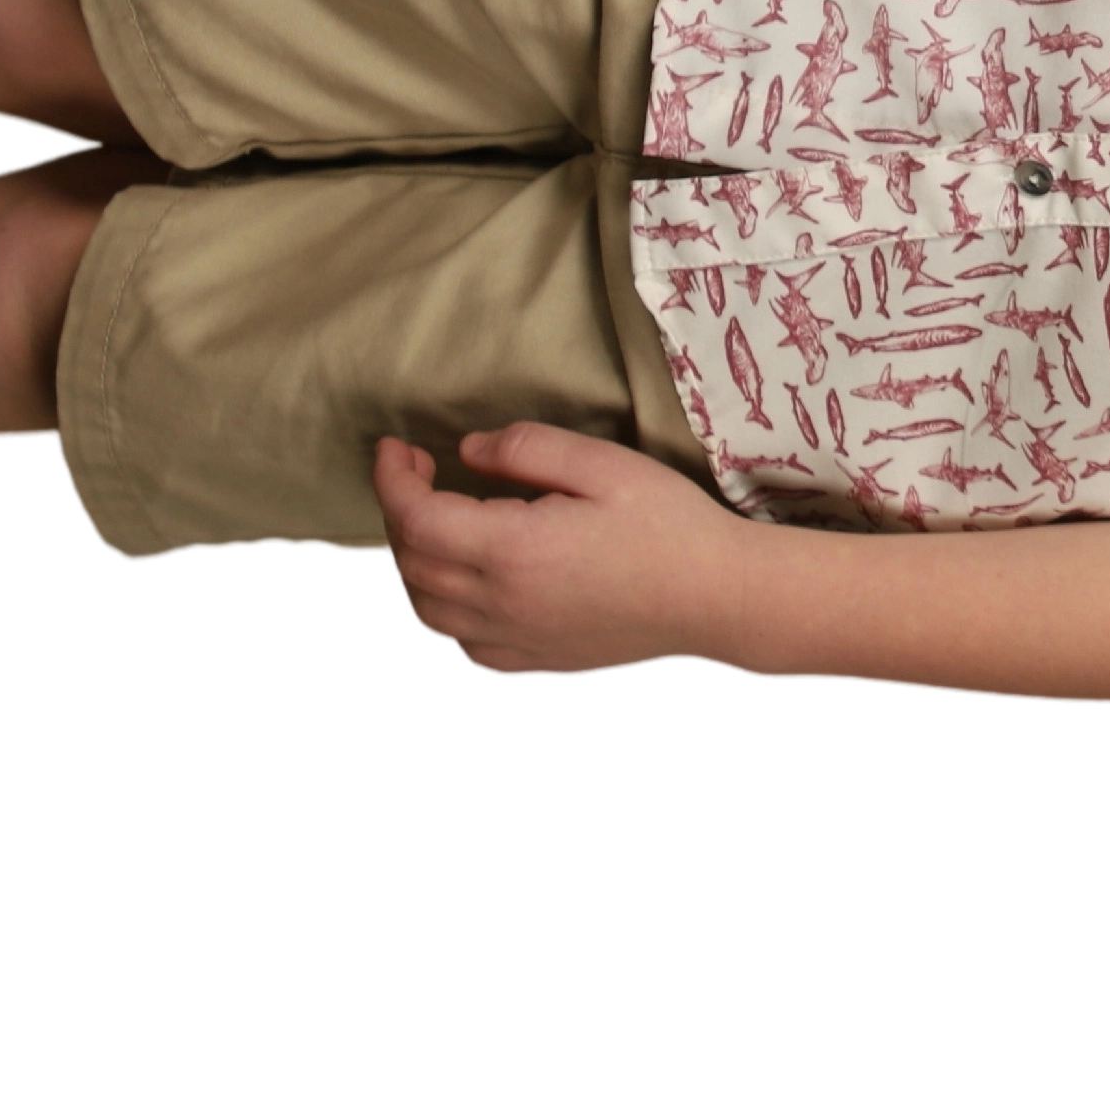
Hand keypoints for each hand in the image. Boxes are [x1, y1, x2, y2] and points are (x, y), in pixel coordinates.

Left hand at [375, 422, 759, 678]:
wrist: (716, 598)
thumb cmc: (669, 526)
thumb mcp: (605, 464)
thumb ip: (528, 449)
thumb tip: (469, 451)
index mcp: (514, 549)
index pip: (414, 518)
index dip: (392, 479)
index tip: (398, 448)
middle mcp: (500, 603)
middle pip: (410, 563)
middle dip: (400, 512)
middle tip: (422, 474)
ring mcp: (512, 639)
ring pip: (423, 608)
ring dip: (414, 562)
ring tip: (438, 524)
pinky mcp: (528, 660)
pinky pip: (455, 641)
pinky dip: (440, 607)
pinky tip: (467, 580)